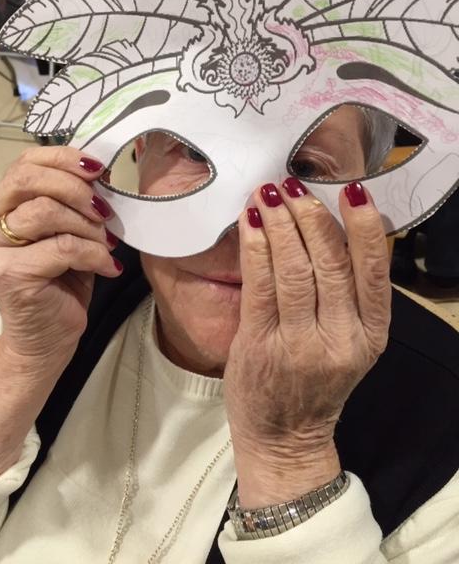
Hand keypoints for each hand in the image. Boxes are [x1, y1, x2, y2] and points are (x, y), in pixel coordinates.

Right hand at [0, 146, 121, 369]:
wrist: (47, 339)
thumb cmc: (60, 282)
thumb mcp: (69, 232)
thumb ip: (74, 202)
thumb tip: (99, 172)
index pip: (25, 163)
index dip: (64, 159)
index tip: (98, 170)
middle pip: (29, 179)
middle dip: (77, 190)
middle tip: (105, 211)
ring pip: (47, 211)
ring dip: (89, 226)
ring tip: (105, 245)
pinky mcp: (10, 273)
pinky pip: (64, 247)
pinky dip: (95, 254)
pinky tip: (108, 267)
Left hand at [224, 178, 390, 505]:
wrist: (284, 438)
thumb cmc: (314, 384)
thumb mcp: (349, 344)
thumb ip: (347, 296)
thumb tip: (333, 230)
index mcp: (370, 334)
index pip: (374, 269)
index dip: (363, 225)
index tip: (351, 190)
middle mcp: (340, 338)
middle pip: (329, 261)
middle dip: (310, 214)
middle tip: (293, 184)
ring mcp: (299, 343)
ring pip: (294, 267)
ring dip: (280, 223)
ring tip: (268, 194)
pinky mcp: (260, 344)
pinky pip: (259, 284)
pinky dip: (254, 247)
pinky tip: (249, 222)